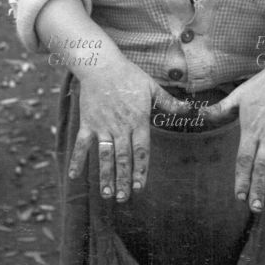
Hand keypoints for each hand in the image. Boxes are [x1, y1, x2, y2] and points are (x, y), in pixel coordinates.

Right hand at [69, 60, 189, 201]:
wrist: (102, 65)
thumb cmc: (129, 75)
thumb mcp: (152, 87)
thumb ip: (170, 103)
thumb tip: (190, 110)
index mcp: (138, 120)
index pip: (141, 151)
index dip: (141, 170)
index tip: (140, 187)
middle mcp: (120, 127)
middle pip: (123, 158)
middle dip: (124, 179)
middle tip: (123, 199)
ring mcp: (102, 126)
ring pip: (104, 156)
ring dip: (105, 175)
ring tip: (107, 194)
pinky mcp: (88, 123)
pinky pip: (82, 145)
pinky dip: (77, 160)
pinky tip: (74, 177)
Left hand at [203, 67, 264, 212]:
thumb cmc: (262, 84)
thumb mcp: (238, 96)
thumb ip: (221, 109)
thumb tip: (200, 114)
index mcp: (251, 130)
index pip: (244, 160)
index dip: (242, 179)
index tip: (239, 197)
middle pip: (262, 167)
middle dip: (259, 189)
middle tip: (256, 208)